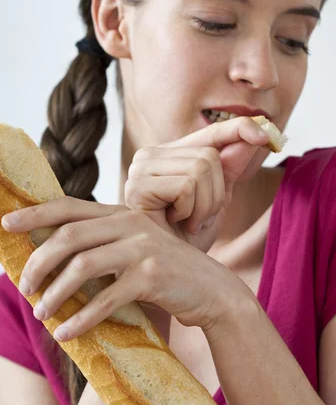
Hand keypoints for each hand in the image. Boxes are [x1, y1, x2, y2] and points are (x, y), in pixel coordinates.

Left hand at [1, 198, 250, 340]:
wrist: (213, 292)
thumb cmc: (168, 274)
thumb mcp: (136, 249)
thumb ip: (104, 244)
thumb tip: (53, 258)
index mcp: (122, 213)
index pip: (69, 207)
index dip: (34, 214)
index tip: (5, 224)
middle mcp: (131, 224)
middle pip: (68, 237)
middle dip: (38, 263)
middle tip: (24, 287)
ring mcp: (143, 248)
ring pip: (82, 267)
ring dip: (55, 293)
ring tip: (41, 314)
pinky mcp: (152, 277)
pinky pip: (106, 299)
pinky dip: (81, 318)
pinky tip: (67, 333)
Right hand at [124, 116, 269, 251]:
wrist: (169, 274)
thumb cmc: (187, 239)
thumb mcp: (217, 198)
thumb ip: (231, 166)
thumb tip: (256, 132)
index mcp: (167, 155)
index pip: (209, 133)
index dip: (238, 130)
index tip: (267, 135)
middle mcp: (148, 156)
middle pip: (209, 155)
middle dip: (216, 194)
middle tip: (200, 219)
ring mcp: (139, 170)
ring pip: (199, 169)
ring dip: (204, 206)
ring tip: (188, 223)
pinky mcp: (137, 187)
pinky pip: (186, 186)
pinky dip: (191, 211)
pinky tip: (175, 225)